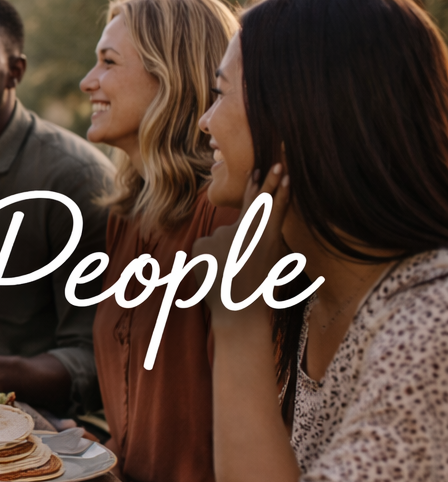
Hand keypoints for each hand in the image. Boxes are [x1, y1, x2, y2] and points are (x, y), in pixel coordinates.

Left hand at [192, 163, 289, 330]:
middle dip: (258, 193)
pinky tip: (216, 272)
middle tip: (269, 178)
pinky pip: (205, 245)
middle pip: (250, 210)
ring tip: (231, 273)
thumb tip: (257, 216)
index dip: (275, 186)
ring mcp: (222, 237)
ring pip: (221, 237)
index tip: (280, 169)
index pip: (271, 205)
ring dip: (224, 252)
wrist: (238, 311)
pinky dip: (208, 257)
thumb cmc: (260, 289)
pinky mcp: (201, 244)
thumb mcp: (272, 259)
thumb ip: (266, 235)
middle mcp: (246, 233)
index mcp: (267, 237)